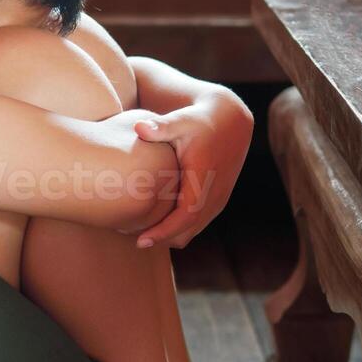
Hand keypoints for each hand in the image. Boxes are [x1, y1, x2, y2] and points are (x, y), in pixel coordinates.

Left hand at [131, 90, 253, 248]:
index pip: (185, 217)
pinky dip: (178, 228)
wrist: (230, 123)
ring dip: (169, 235)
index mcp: (203, 180)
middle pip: (186, 232)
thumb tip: (138, 127)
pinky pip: (196, 224)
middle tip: (131, 237)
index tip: (141, 241)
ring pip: (192, 231)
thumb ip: (160, 126)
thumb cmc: (200, 121)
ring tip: (140, 231)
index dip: (163, 232)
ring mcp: (217, 200)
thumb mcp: (181, 120)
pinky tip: (157, 220)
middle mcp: (214, 195)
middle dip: (161, 239)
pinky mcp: (216, 201)